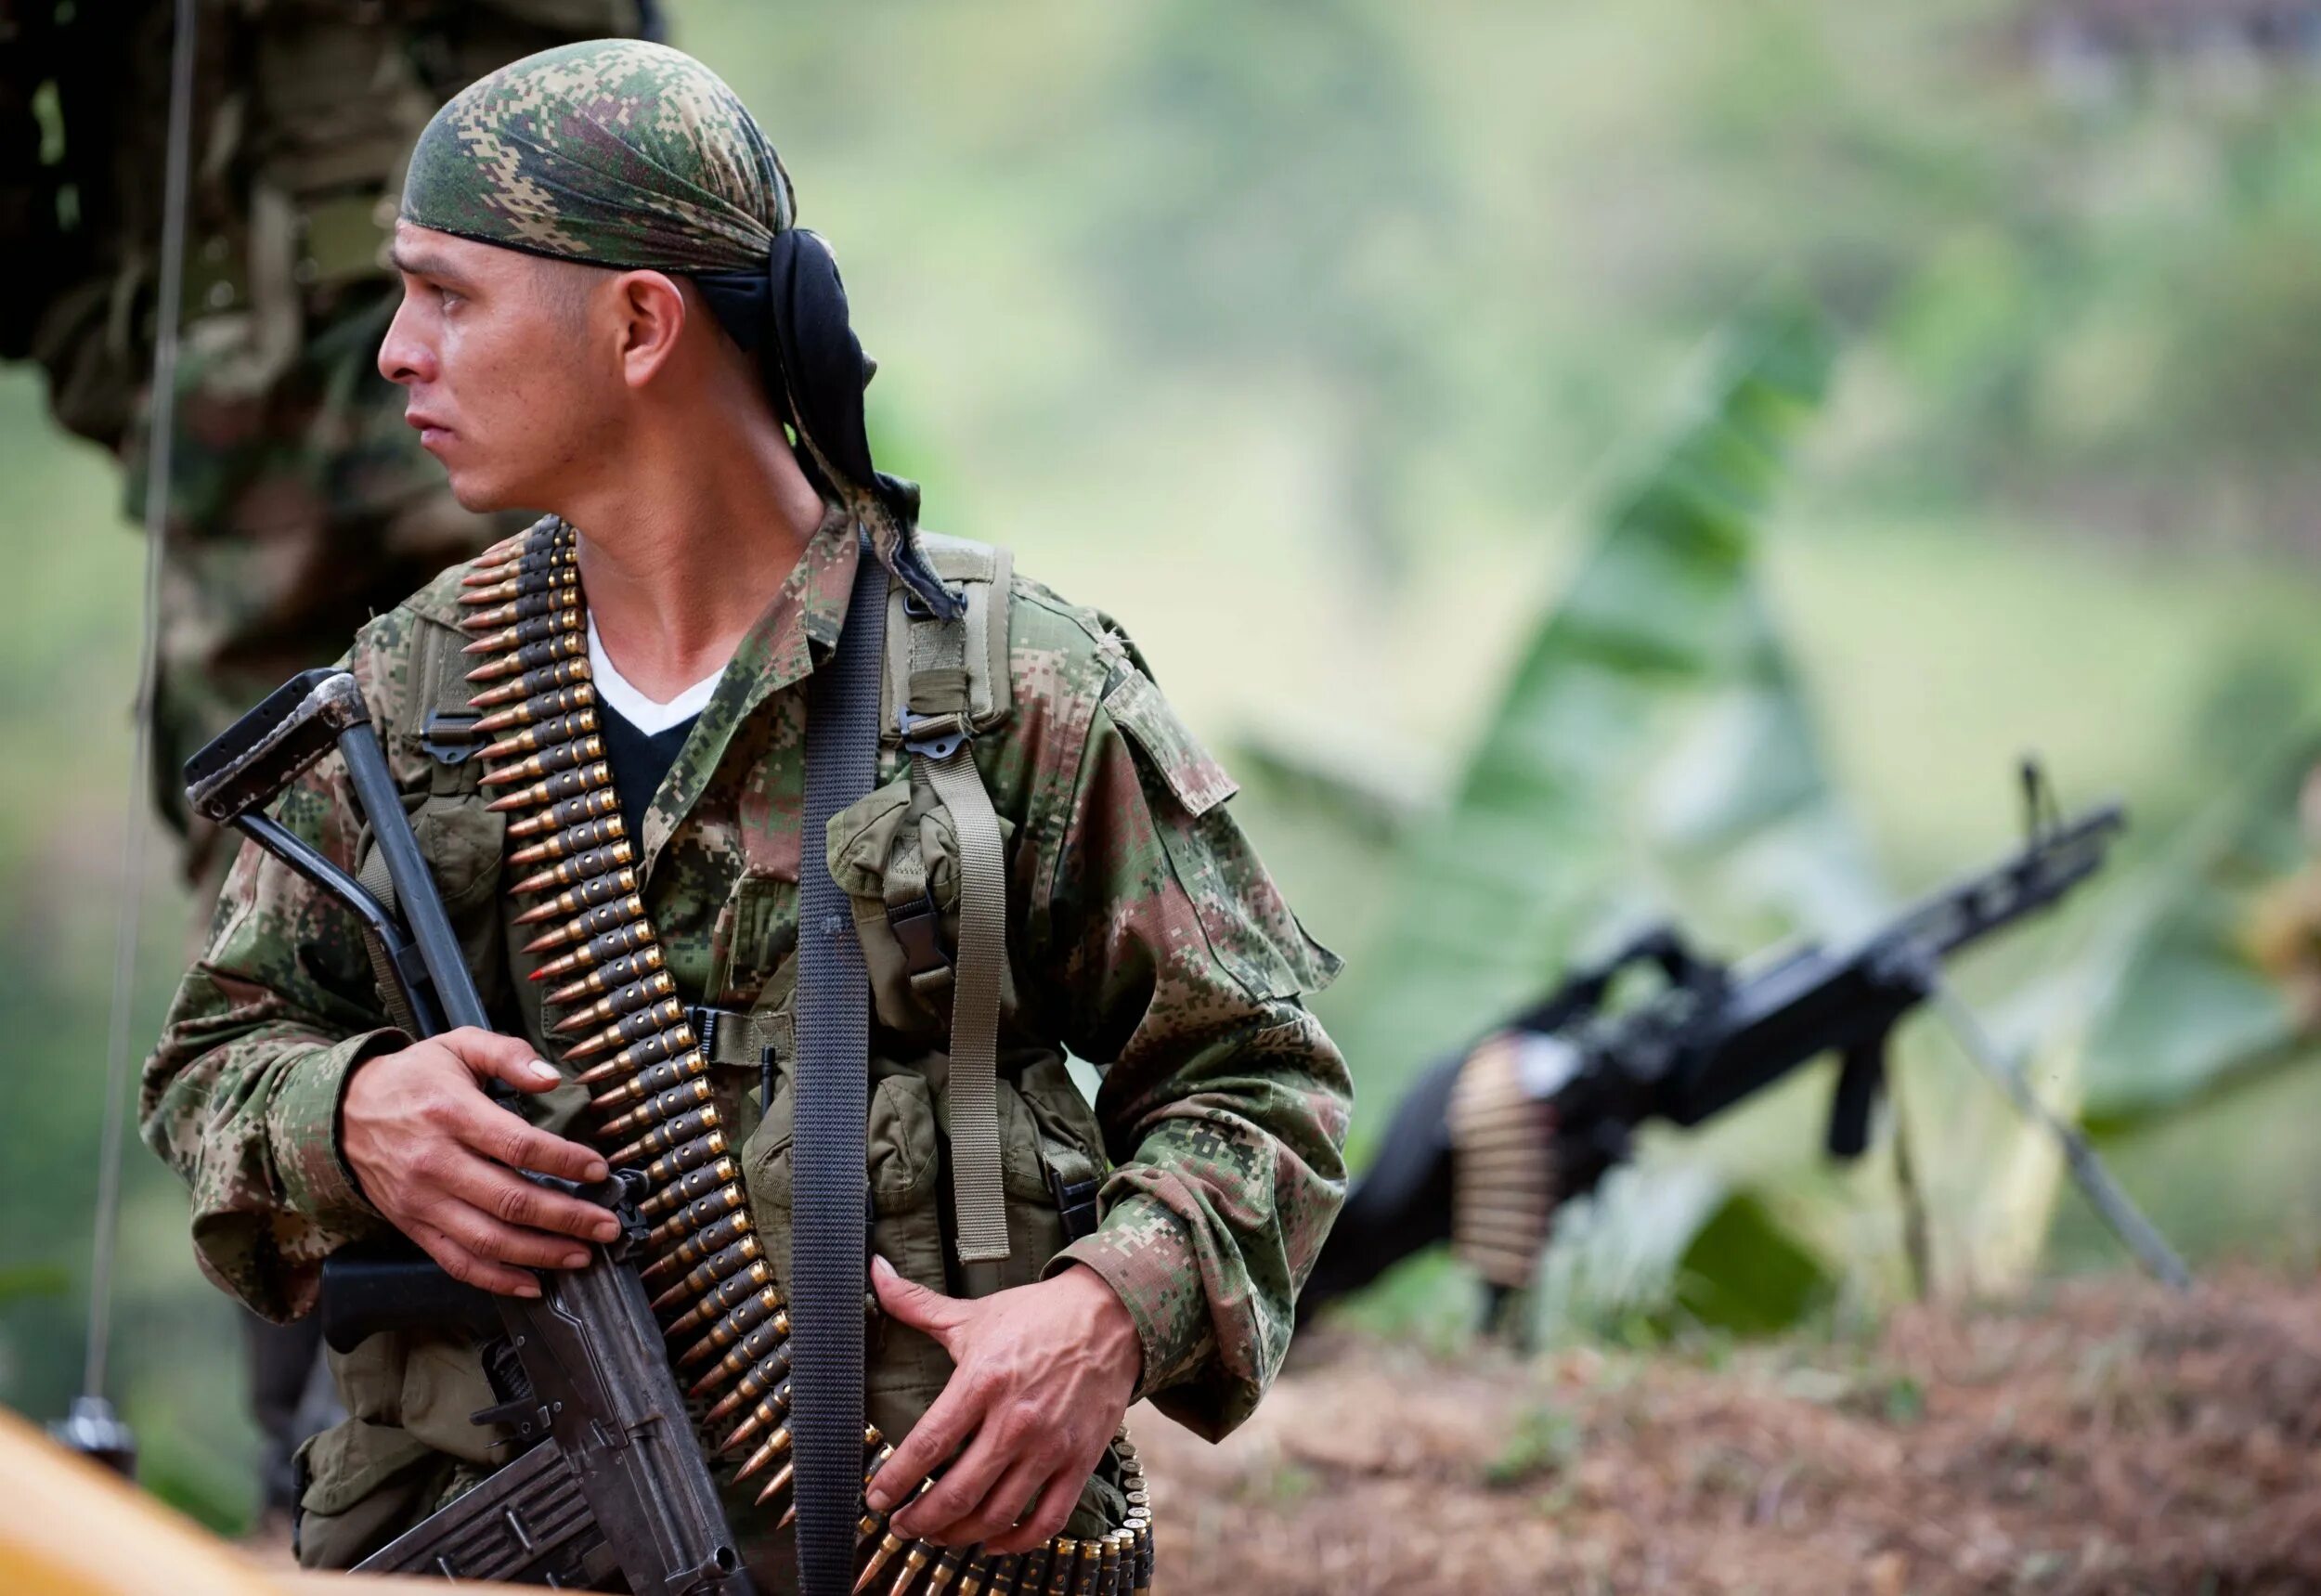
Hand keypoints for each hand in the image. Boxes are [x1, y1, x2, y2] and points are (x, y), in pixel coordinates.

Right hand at [341, 1026, 615, 1296]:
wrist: (342, 1112)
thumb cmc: (413, 1077)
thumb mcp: (459, 1046)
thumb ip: (508, 1055)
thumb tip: (553, 1078)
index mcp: (451, 1114)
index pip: (518, 1146)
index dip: (565, 1161)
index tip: (599, 1171)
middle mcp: (435, 1163)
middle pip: (511, 1200)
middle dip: (567, 1218)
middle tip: (607, 1226)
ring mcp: (422, 1202)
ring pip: (488, 1240)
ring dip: (541, 1254)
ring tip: (582, 1256)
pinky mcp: (412, 1227)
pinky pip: (456, 1262)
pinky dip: (496, 1280)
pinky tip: (532, 1283)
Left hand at [866, 1256, 1142, 1551]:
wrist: (1113, 1313)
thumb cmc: (1038, 1315)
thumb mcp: (974, 1312)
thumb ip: (916, 1303)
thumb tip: (873, 1272)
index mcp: (983, 1381)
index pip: (927, 1445)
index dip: (895, 1481)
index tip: (876, 1499)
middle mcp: (1016, 1419)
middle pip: (957, 1491)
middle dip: (920, 1520)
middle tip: (901, 1527)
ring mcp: (1051, 1444)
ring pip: (997, 1512)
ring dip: (960, 1534)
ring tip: (939, 1535)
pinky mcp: (1080, 1459)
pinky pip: (1048, 1518)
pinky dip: (1017, 1541)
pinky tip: (994, 1541)